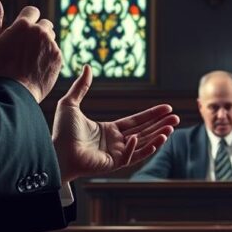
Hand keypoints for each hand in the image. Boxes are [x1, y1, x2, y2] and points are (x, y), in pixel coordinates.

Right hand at [0, 0, 60, 102]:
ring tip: (30, 58)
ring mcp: (51, 44)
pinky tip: (37, 65)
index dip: (26, 20)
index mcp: (23, 25)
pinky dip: (48, 55)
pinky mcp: (59, 57)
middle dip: (36, 31)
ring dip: (43, 42)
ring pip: (51, 37)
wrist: (15, 92)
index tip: (21, 31)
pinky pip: (55, 50)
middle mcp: (40, 32)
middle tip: (25, 47)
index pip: (32, 11)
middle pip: (44, 23)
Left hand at [52, 65, 179, 182]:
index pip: (136, 121)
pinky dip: (139, 148)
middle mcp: (115, 142)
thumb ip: (81, 86)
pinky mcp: (113, 164)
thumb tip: (87, 66)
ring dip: (157, 136)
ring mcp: (116, 154)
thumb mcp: (71, 103)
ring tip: (171, 128)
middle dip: (161, 124)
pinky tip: (141, 137)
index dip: (152, 114)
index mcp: (109, 130)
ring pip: (143, 145)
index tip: (166, 108)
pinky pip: (130, 156)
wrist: (55, 151)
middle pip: (144, 132)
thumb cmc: (61, 131)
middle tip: (177, 117)